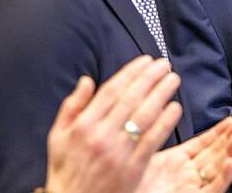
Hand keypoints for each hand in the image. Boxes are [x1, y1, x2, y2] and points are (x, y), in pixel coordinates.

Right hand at [45, 56, 182, 192]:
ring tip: (173, 80)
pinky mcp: (133, 169)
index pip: (111, 91)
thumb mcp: (57, 137)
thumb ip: (71, 107)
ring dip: (162, 94)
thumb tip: (87, 80)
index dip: (131, 72)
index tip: (145, 61)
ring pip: (144, 116)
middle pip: (131, 99)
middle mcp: (100, 136)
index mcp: (82, 126)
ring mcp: (118, 153)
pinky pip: (153, 140)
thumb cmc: (66, 171)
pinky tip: (175, 107)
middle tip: (165, 65)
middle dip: (150, 78)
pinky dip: (166, 122)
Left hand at [135, 116, 231, 192]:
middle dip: (229, 137)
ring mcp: (191, 188)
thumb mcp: (141, 154)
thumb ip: (149, 133)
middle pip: (216, 153)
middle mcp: (187, 174)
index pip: (205, 143)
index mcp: (177, 162)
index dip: (219, 131)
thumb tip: (150, 107)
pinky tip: (229, 162)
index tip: (231, 119)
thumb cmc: (128, 186)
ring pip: (219, 169)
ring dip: (231, 152)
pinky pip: (214, 189)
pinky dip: (224, 177)